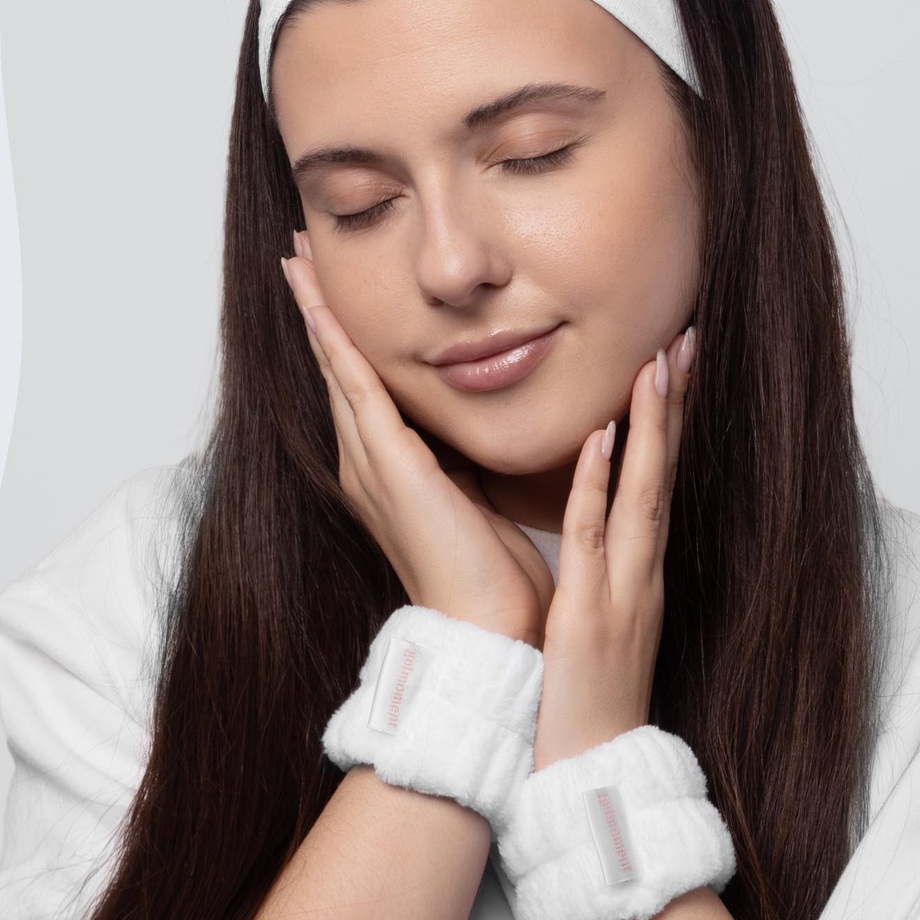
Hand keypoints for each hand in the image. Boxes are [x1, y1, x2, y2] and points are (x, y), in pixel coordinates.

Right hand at [281, 232, 554, 646]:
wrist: (483, 622)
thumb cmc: (483, 569)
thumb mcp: (471, 494)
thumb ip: (457, 459)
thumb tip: (467, 429)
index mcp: (386, 471)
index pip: (357, 390)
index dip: (340, 340)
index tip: (329, 294)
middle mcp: (366, 463)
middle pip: (334, 371)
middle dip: (317, 313)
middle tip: (297, 259)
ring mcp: (371, 464)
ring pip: (337, 371)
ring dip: (318, 314)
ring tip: (297, 263)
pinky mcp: (391, 464)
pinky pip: (357, 388)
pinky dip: (336, 343)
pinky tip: (320, 303)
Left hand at [532, 327, 694, 769]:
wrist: (589, 756)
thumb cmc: (585, 679)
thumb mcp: (597, 605)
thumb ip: (597, 556)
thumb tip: (584, 509)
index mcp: (634, 564)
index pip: (654, 480)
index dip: (665, 423)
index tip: (668, 366)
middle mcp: (638, 568)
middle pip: (662, 474)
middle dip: (673, 408)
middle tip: (681, 342)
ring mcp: (621, 588)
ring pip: (641, 494)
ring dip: (651, 431)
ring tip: (657, 367)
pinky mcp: (590, 612)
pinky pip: (594, 539)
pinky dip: (600, 488)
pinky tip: (604, 441)